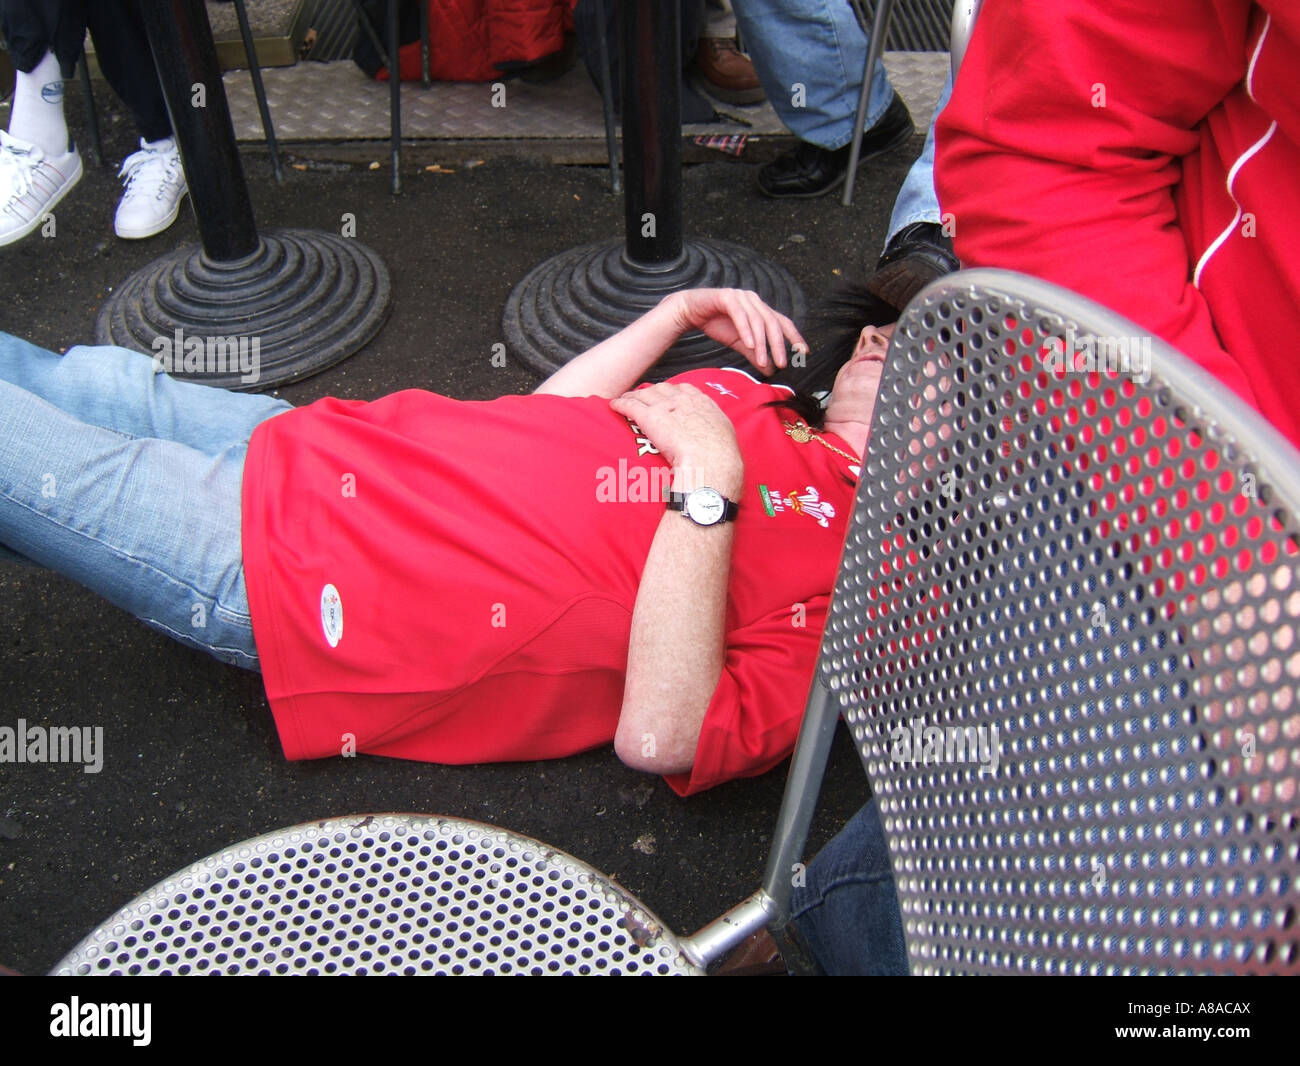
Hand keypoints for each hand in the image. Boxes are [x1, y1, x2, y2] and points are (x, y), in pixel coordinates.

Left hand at [609, 382, 741, 489]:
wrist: (711, 461)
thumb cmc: (721, 456)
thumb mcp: (724, 435)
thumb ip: (715, 429)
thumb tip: (713, 437)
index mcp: (702, 403)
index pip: (683, 389)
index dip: (672, 392)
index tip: (667, 398)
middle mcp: (682, 400)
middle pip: (661, 388)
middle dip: (651, 392)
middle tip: (644, 398)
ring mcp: (665, 407)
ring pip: (643, 394)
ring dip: (633, 396)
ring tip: (626, 400)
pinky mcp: (649, 417)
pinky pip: (630, 405)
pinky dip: (620, 404)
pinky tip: (614, 406)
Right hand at [663, 288, 806, 376]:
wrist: (690, 311)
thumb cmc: (716, 324)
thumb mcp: (740, 343)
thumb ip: (756, 355)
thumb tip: (771, 370)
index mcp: (760, 309)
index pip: (782, 322)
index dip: (794, 336)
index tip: (803, 351)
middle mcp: (754, 301)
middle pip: (773, 323)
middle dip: (778, 345)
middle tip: (782, 363)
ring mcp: (741, 297)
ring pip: (757, 321)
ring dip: (762, 343)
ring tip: (763, 361)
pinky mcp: (727, 298)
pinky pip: (740, 315)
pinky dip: (746, 331)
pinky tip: (749, 345)